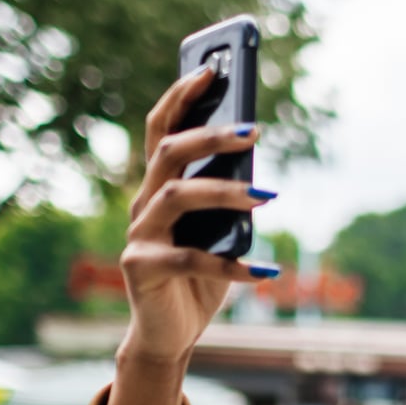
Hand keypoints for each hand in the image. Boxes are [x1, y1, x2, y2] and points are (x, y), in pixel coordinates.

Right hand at [106, 67, 276, 404]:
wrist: (170, 333)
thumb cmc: (200, 276)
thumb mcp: (218, 232)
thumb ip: (228, 200)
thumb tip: (257, 169)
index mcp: (159, 188)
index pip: (162, 130)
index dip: (181, 98)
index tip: (211, 71)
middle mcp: (144, 205)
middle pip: (168, 153)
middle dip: (210, 135)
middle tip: (254, 129)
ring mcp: (138, 236)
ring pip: (177, 196)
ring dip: (224, 192)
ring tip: (267, 196)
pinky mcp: (142, 269)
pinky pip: (190, 260)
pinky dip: (231, 265)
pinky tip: (266, 271)